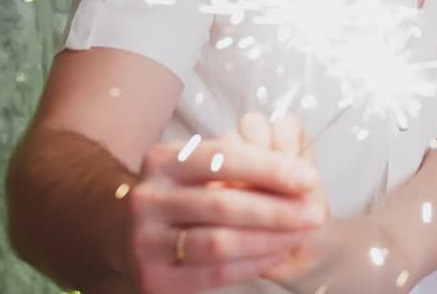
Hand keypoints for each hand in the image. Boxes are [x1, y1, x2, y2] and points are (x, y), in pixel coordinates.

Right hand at [124, 118, 324, 292]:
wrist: (121, 231)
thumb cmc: (183, 192)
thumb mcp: (200, 165)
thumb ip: (241, 163)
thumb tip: (301, 173)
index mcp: (164, 160)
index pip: (224, 159)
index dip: (271, 169)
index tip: (310, 178)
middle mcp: (148, 198)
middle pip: (224, 204)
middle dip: (278, 210)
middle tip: (315, 213)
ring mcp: (145, 241)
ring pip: (219, 243)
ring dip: (269, 240)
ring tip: (300, 235)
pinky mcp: (153, 278)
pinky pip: (213, 273)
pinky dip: (252, 263)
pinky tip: (277, 253)